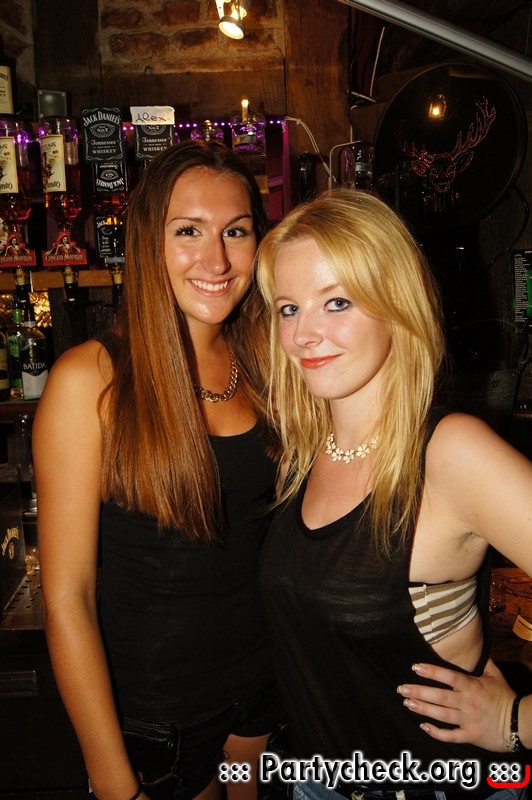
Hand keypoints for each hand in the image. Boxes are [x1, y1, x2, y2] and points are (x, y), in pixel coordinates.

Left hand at [396, 658, 515, 751]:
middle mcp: (467, 703)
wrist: (519, 722)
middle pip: (440, 696)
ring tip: (407, 703)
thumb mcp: (495, 675)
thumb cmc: (505, 697)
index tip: (415, 667)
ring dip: (423, 709)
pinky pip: (451, 736)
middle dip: (419, 692)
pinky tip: (423, 727)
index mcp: (472, 686)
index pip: (449, 676)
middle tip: (401, 688)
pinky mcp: (471, 736)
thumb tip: (476, 647)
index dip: (432, 672)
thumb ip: (483, 662)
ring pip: (442, 715)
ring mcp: (468, 720)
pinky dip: (437, 733)